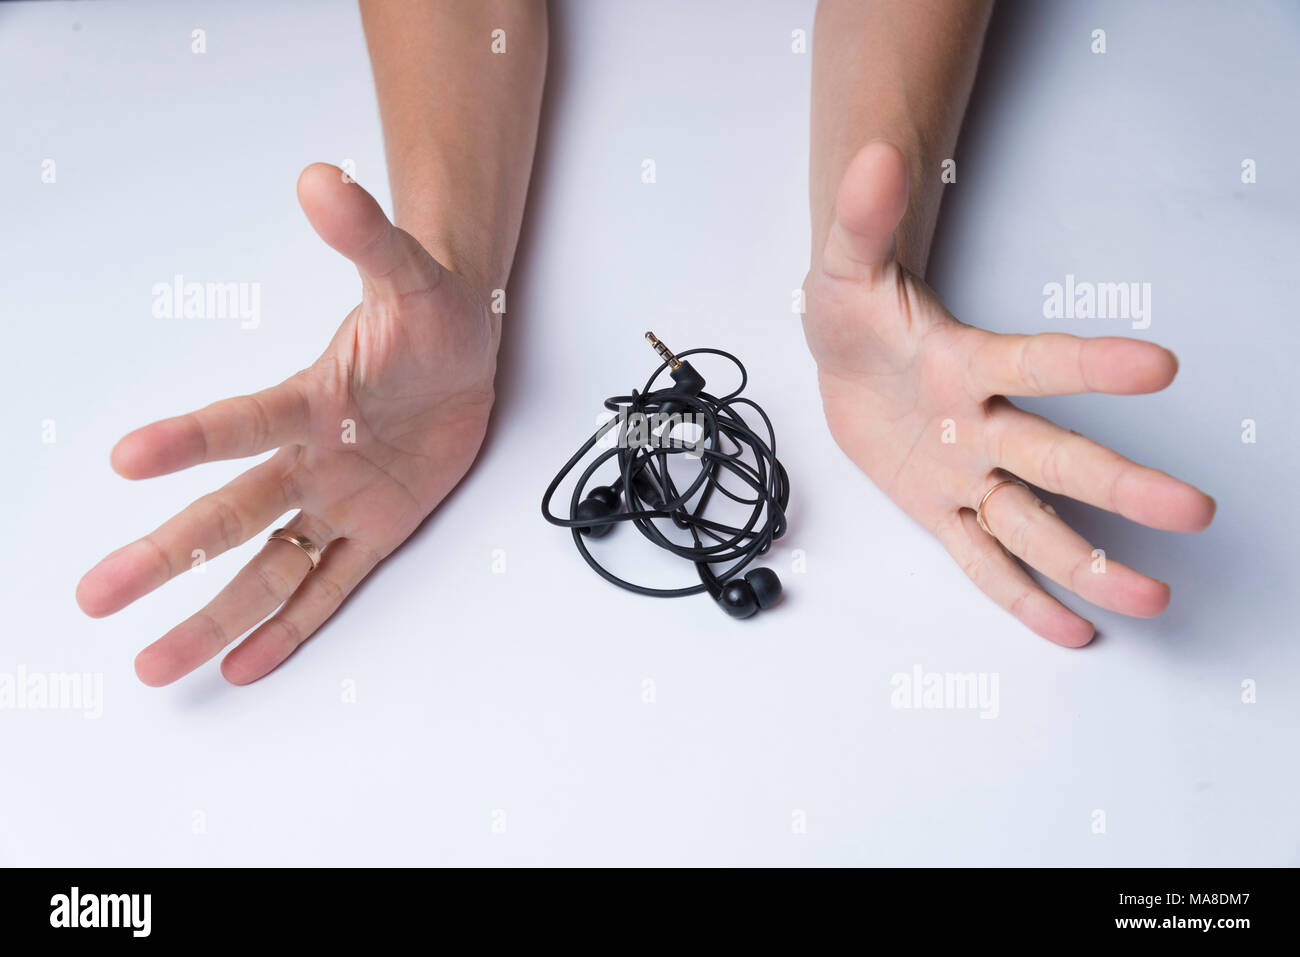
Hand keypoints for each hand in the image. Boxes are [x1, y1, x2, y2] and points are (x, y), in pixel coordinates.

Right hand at [77, 164, 499, 683]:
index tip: (124, 457)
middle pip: (230, 517)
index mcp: (312, 401)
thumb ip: (365, 235)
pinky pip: (334, 585)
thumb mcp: (410, 274)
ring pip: (268, 569)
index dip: (189, 441)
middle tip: (97, 593)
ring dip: (212, 615)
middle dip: (165, 556)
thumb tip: (321, 181)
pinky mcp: (379, 528)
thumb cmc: (430, 313)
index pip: (242, 424)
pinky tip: (243, 664)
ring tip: (154, 664)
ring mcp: (340, 500)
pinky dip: (293, 624)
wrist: (466, 346)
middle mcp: (311, 460)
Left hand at [802, 142, 1214, 645]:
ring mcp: (965, 470)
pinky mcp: (936, 507)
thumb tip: (872, 156)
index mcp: (966, 361)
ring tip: (1150, 597)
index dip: (1091, 366)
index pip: (1036, 362)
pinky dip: (1021, 595)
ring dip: (1087, 560)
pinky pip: (980, 559)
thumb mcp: (844, 265)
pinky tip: (1074, 627)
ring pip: (1032, 521)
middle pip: (1056, 458)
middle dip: (1120, 485)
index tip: (1160, 366)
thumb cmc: (855, 309)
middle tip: (1193, 509)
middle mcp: (981, 422)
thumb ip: (864, 218)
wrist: (841, 352)